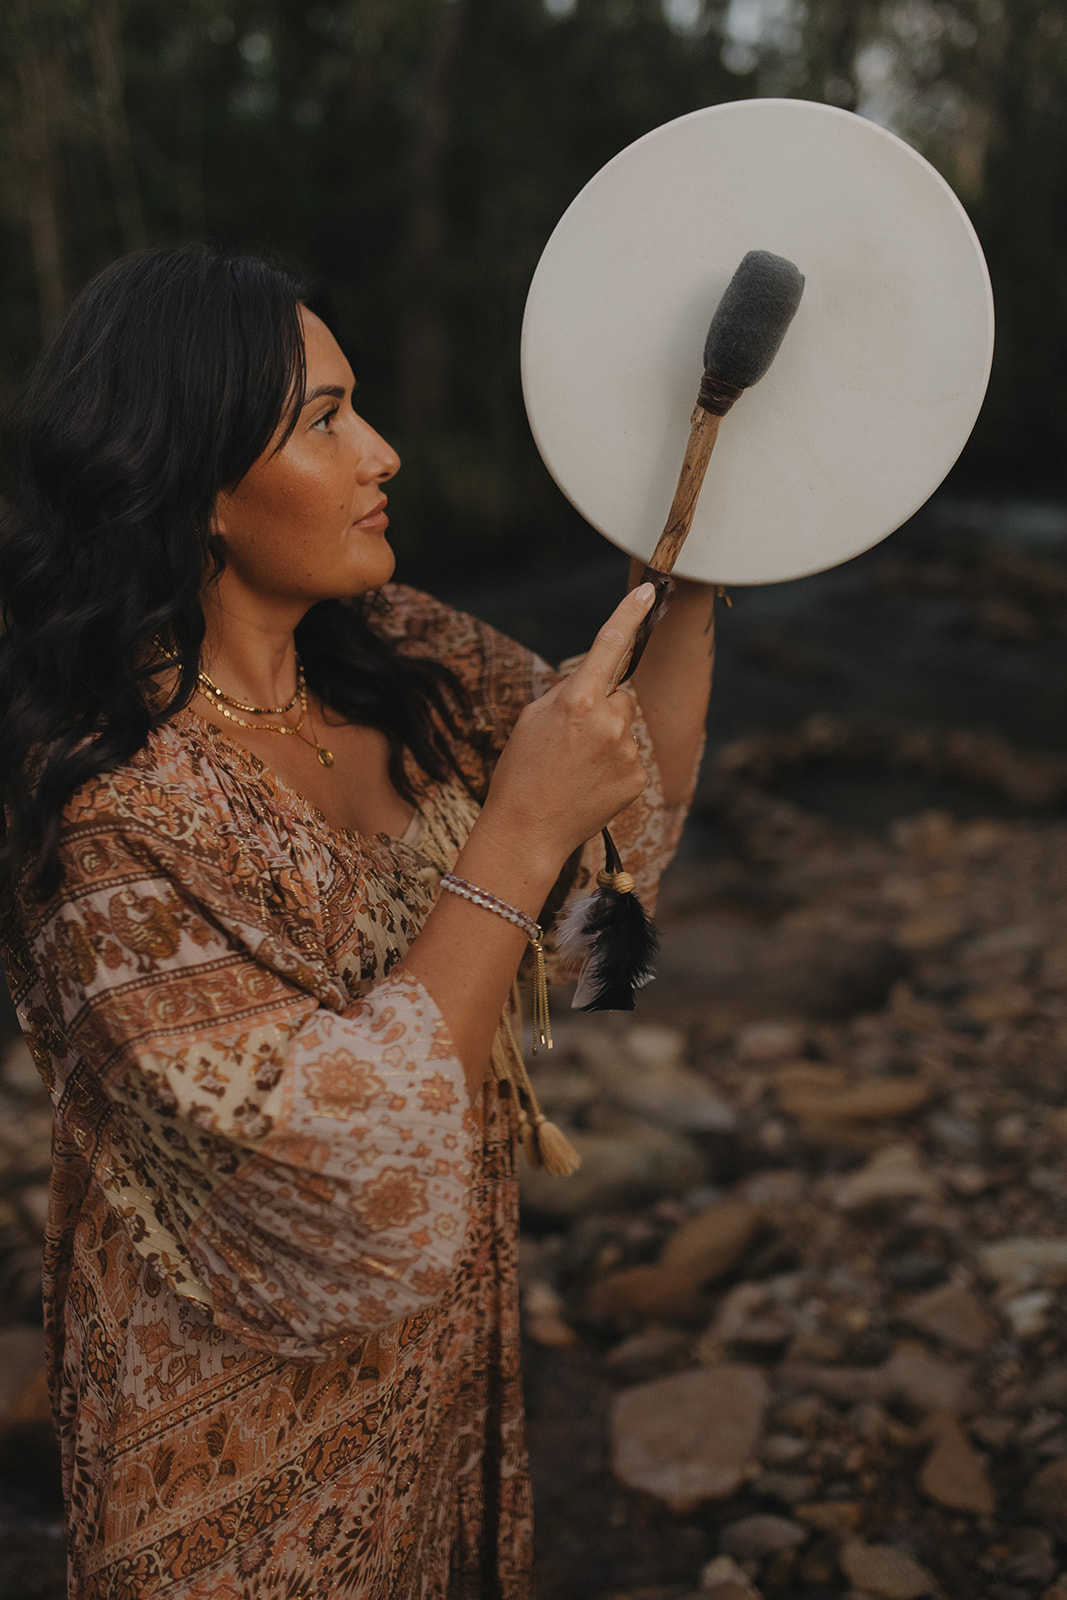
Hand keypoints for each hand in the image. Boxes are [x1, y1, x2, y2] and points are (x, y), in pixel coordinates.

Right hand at [478, 583, 655, 871]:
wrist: (526, 833)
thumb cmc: (520, 772)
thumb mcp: (533, 719)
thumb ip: (569, 693)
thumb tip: (596, 685)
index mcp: (579, 700)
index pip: (610, 644)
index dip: (630, 613)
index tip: (649, 589)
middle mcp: (610, 722)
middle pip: (620, 694)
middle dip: (603, 706)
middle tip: (570, 738)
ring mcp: (628, 751)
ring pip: (625, 727)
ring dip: (607, 738)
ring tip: (575, 768)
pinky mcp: (638, 778)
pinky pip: (630, 757)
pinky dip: (614, 766)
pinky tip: (589, 784)